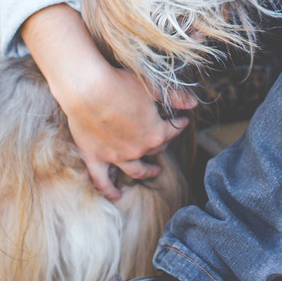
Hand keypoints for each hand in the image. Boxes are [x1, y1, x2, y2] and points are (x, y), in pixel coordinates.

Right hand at [22, 4, 197, 200]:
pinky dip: (109, 190)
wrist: (87, 88)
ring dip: (147, 172)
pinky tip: (117, 196)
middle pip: (156, 149)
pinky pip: (102, 181)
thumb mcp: (152, 88)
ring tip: (154, 172)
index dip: (179, 124)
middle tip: (165, 136)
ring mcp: (116, 156)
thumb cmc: (120, 83)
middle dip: (163, 141)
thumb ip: (176, 97)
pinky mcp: (95, 157)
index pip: (173, 131)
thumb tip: (194, 104)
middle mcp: (138, 150)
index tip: (181, 120)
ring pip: (136, 170)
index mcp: (155, 134)